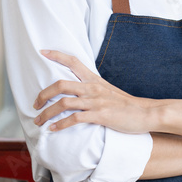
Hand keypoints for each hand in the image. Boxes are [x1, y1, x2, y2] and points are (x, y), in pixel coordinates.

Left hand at [32, 50, 155, 133]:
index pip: (74, 62)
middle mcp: (93, 88)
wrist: (145, 113)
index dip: (57, 55)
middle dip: (43, 95)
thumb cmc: (126, 105)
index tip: (42, 52)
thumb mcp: (108, 91)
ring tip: (39, 121)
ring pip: (64, 103)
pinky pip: (75, 119)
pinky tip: (53, 129)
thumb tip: (77, 92)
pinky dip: (60, 125)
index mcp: (94, 80)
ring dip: (47, 113)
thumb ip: (92, 90)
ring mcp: (96, 102)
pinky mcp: (100, 115)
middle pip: (60, 84)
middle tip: (35, 105)